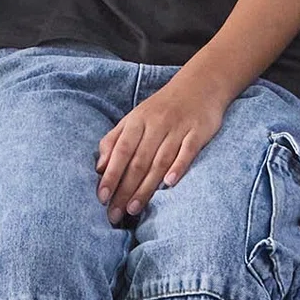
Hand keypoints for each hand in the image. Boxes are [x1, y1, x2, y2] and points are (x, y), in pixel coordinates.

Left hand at [95, 60, 230, 222]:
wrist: (200, 85)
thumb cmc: (161, 108)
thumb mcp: (135, 118)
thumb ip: (115, 140)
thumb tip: (99, 167)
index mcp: (137, 121)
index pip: (121, 151)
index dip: (110, 174)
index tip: (101, 197)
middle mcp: (155, 124)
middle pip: (138, 161)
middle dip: (124, 189)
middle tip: (115, 215)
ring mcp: (177, 128)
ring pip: (159, 160)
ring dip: (146, 186)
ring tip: (134, 208)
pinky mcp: (198, 132)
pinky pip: (187, 151)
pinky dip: (178, 166)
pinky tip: (170, 183)